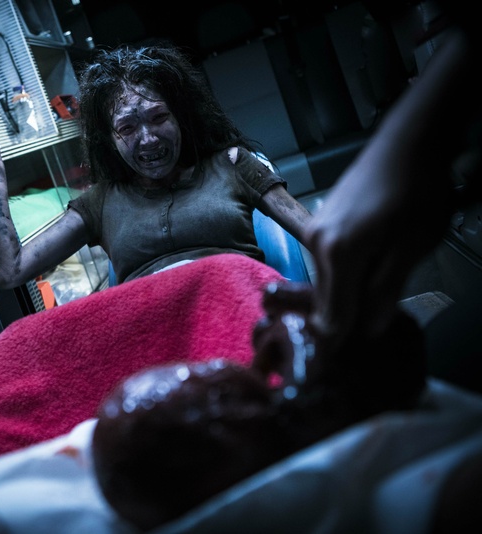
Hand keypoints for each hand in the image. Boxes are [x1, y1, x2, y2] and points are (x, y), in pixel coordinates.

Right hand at [302, 30, 472, 346]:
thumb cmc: (417, 192)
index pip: (331, 314)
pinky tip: (368, 271)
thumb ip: (386, 290)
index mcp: (337, 254)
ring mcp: (315, 231)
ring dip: (347, 294)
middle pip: (325, 299)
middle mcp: (316, 244)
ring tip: (375, 300)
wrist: (407, 142)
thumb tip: (370, 329)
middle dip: (344, 319)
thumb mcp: (412, 247)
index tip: (340, 366)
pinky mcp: (320, 223)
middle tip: (368, 336)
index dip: (340, 342)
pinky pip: (328, 261)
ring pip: (327, 280)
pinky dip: (344, 274)